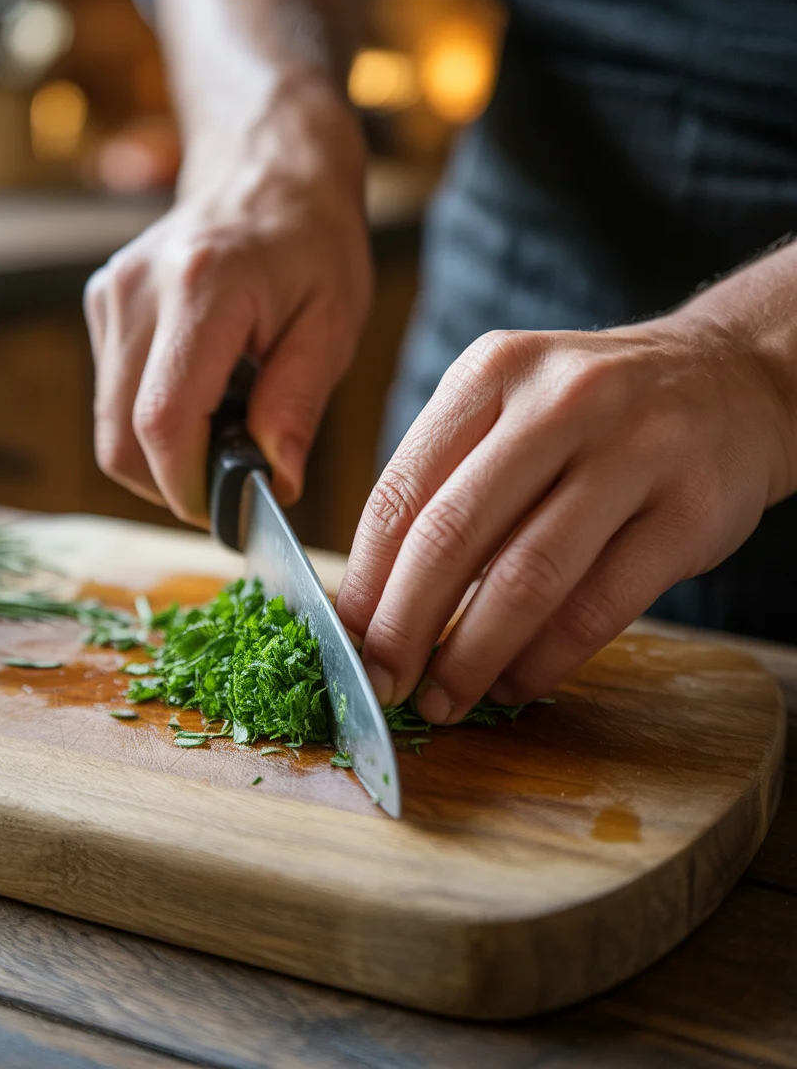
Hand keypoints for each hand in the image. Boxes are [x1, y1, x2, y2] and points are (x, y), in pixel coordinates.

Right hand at [84, 98, 371, 523]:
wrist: (267, 170)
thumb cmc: (313, 244)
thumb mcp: (332, 323)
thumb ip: (297, 405)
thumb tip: (274, 483)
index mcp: (202, 290)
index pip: (163, 422)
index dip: (190, 486)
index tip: (233, 510)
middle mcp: (138, 292)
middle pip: (121, 439)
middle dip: (175, 485)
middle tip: (236, 482)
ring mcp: (111, 297)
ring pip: (109, 427)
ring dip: (164, 456)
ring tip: (227, 426)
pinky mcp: (102, 306)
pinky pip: (113, 398)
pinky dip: (153, 422)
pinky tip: (205, 396)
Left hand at [337, 315, 795, 721]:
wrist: (729, 381)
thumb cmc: (592, 415)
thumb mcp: (510, 408)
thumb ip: (446, 483)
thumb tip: (374, 602)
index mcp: (492, 373)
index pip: (400, 490)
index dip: (365, 579)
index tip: (345, 641)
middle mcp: (559, 401)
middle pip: (452, 535)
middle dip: (403, 627)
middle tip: (383, 683)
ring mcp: (634, 451)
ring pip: (526, 578)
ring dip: (471, 657)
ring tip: (445, 701)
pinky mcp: (690, 511)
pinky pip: (598, 608)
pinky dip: (544, 660)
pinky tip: (515, 682)